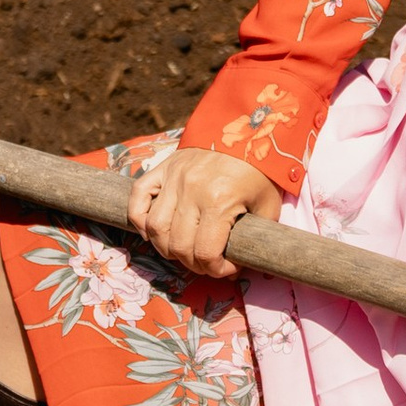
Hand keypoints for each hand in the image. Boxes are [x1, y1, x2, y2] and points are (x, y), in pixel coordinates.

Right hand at [129, 145, 281, 278]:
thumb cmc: (259, 174)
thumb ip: (251, 239)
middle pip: (178, 246)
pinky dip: (140, 219)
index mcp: (220, 201)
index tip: (226, 268)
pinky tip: (153, 232)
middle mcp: (192, 190)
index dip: (215, 270)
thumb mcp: (267, 207)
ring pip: (155, 228)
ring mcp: (173, 178)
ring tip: (182, 250)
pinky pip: (138, 197)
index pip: (206, 253)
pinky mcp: (163, 168)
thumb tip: (232, 270)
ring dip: (166, 248)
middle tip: (206, 263)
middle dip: (193, 264)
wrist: (246, 135)